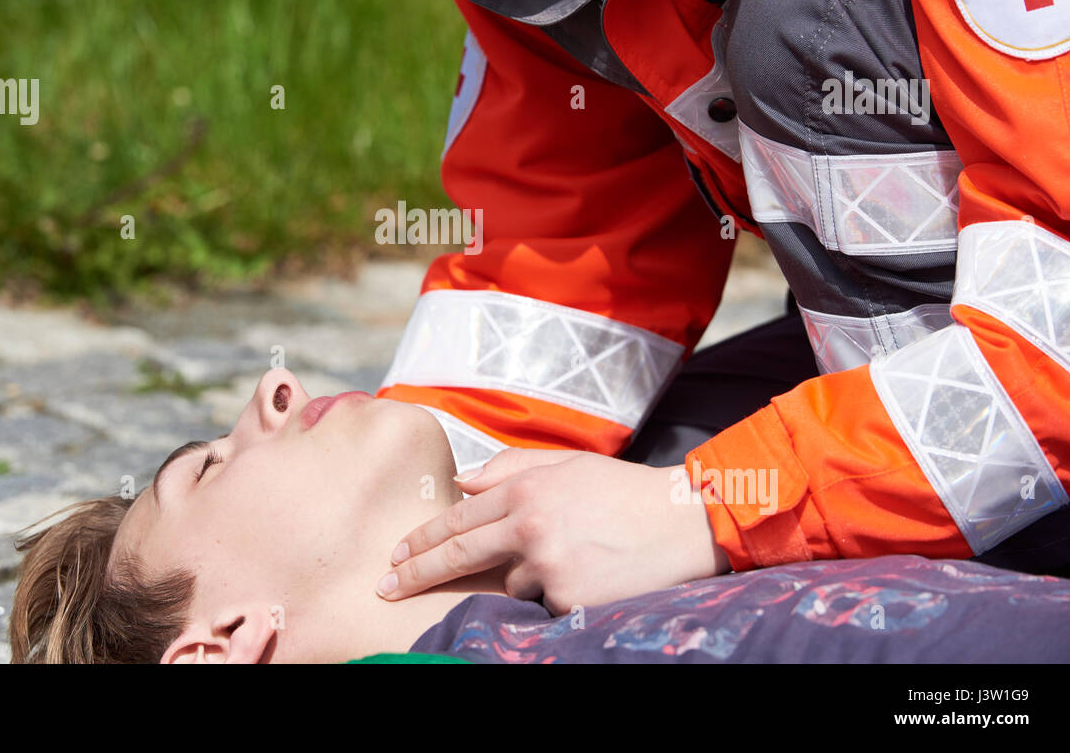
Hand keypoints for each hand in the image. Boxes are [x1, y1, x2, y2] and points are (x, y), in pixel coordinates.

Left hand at [375, 448, 729, 614]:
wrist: (683, 520)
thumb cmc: (623, 492)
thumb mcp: (567, 466)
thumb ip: (510, 470)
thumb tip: (463, 485)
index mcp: (525, 489)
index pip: (458, 519)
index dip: (423, 539)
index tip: (395, 554)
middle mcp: (529, 525)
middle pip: (458, 556)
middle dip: (416, 572)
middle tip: (385, 587)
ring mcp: (548, 565)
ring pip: (510, 584)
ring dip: (527, 577)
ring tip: (575, 556)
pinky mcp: (568, 597)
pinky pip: (544, 604)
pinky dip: (556, 595)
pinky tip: (589, 573)